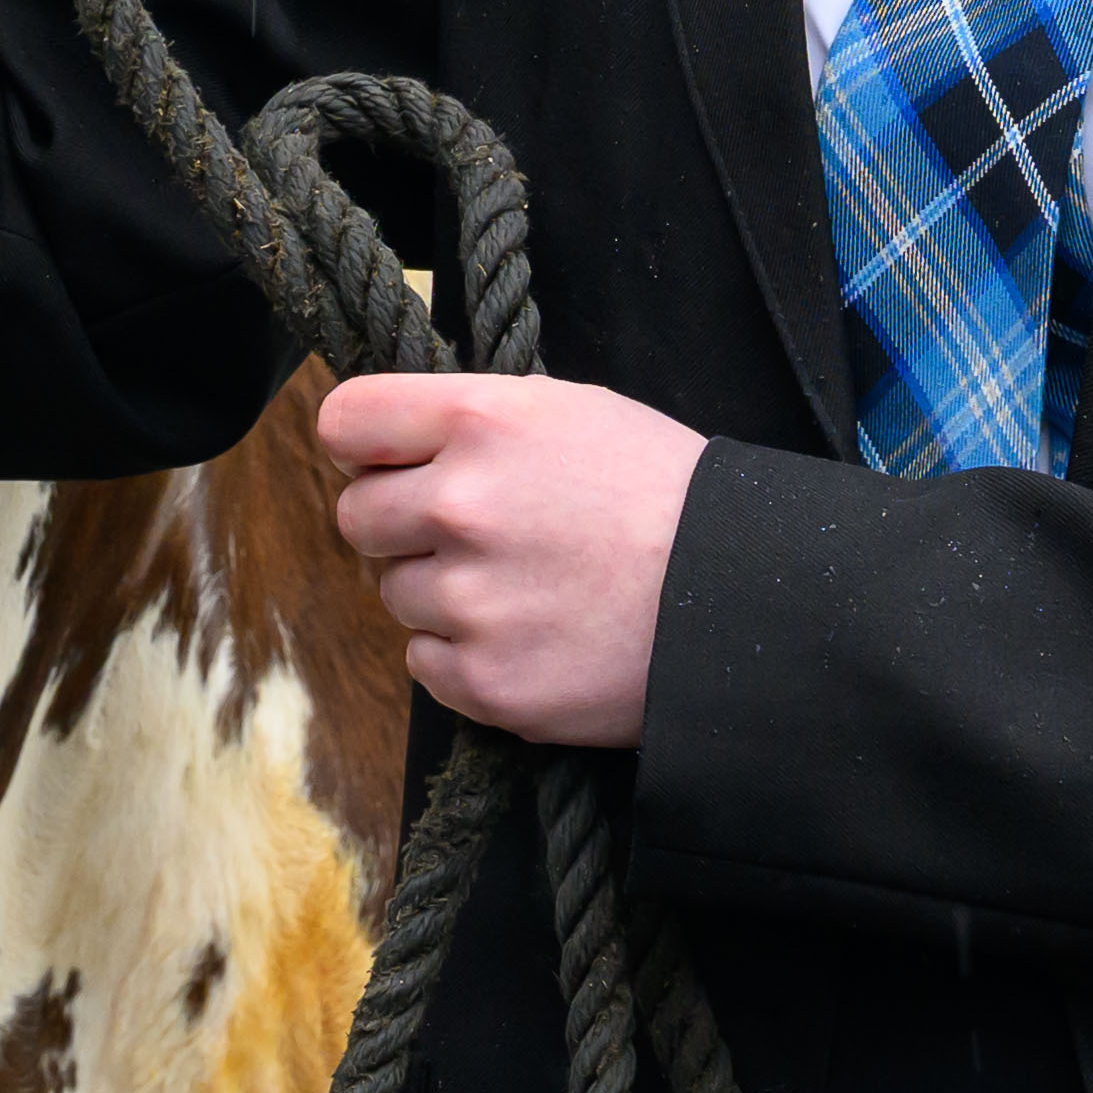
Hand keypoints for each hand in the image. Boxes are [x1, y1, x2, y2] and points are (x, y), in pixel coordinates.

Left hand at [312, 368, 704, 751]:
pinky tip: (533, 635)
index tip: (387, 464)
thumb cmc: (666, 496)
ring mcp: (470, 598)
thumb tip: (390, 445)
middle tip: (474, 536)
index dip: (362, 446)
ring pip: (396, 592)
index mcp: (480, 421)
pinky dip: (465, 656)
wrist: (747, 601)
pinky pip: (425, 662)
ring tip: (529, 588)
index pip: (345, 421)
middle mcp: (462, 505)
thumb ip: (473, 422)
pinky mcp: (487, 679)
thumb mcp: (573, 413)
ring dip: (443, 593)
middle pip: (356, 516)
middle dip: (401, 526)